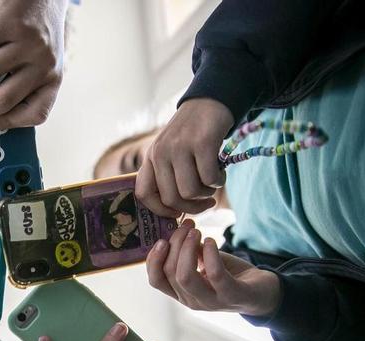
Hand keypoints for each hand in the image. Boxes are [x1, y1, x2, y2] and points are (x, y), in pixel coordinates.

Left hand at [135, 98, 233, 216]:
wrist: (208, 101)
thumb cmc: (191, 134)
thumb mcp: (170, 152)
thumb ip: (166, 176)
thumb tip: (174, 210)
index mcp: (151, 158)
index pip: (143, 194)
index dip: (160, 210)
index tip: (178, 213)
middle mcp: (160, 153)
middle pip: (172, 198)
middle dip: (192, 207)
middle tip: (206, 202)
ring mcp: (179, 147)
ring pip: (190, 192)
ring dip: (207, 194)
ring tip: (212, 182)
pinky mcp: (201, 143)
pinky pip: (209, 178)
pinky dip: (219, 181)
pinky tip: (220, 172)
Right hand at [146, 219, 280, 316]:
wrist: (263, 292)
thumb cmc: (230, 275)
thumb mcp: (204, 263)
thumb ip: (189, 252)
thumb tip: (178, 230)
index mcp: (182, 294)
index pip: (156, 281)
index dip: (153, 259)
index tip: (162, 238)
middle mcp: (192, 301)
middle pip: (171, 273)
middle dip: (176, 243)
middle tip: (187, 226)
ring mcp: (212, 302)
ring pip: (185, 276)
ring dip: (187, 248)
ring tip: (196, 231)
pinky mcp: (232, 296)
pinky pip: (215, 275)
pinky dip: (210, 254)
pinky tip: (212, 241)